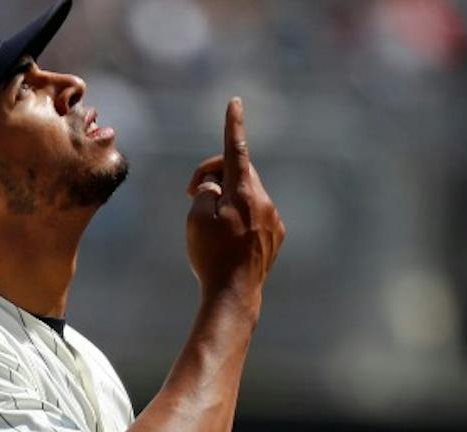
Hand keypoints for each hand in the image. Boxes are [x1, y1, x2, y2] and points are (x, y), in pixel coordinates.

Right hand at [183, 98, 283, 299]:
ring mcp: (273, 218)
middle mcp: (263, 200)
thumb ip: (206, 192)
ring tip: (209, 225)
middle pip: (238, 171)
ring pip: (246, 194)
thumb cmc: (211, 255)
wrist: (234, 294)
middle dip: (214, 176)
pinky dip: (239, 218)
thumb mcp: (197, 217)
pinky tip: (227, 241)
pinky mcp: (276, 235)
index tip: (235, 103)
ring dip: (226, 199)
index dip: (233, 124)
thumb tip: (217, 187)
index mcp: (243, 191)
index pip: (236, 149)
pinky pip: (256, 214)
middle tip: (190, 194)